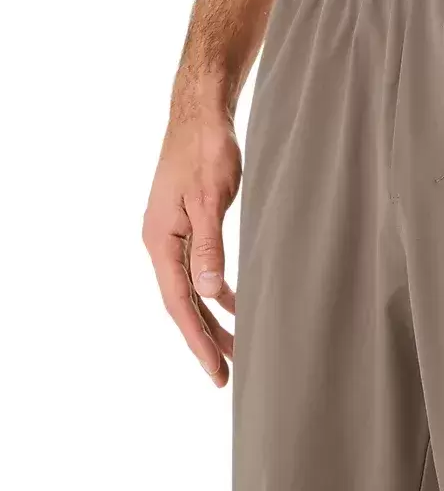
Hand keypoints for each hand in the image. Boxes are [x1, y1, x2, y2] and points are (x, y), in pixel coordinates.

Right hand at [143, 104, 240, 386]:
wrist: (200, 114)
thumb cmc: (206, 151)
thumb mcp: (211, 199)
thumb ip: (209, 247)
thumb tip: (209, 294)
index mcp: (160, 241)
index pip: (180, 305)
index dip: (199, 341)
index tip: (217, 372)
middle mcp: (161, 243)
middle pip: (183, 304)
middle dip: (206, 340)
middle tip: (227, 375)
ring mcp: (172, 235)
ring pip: (192, 290)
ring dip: (212, 319)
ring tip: (236, 348)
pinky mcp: (186, 225)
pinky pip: (199, 270)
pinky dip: (216, 291)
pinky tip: (233, 304)